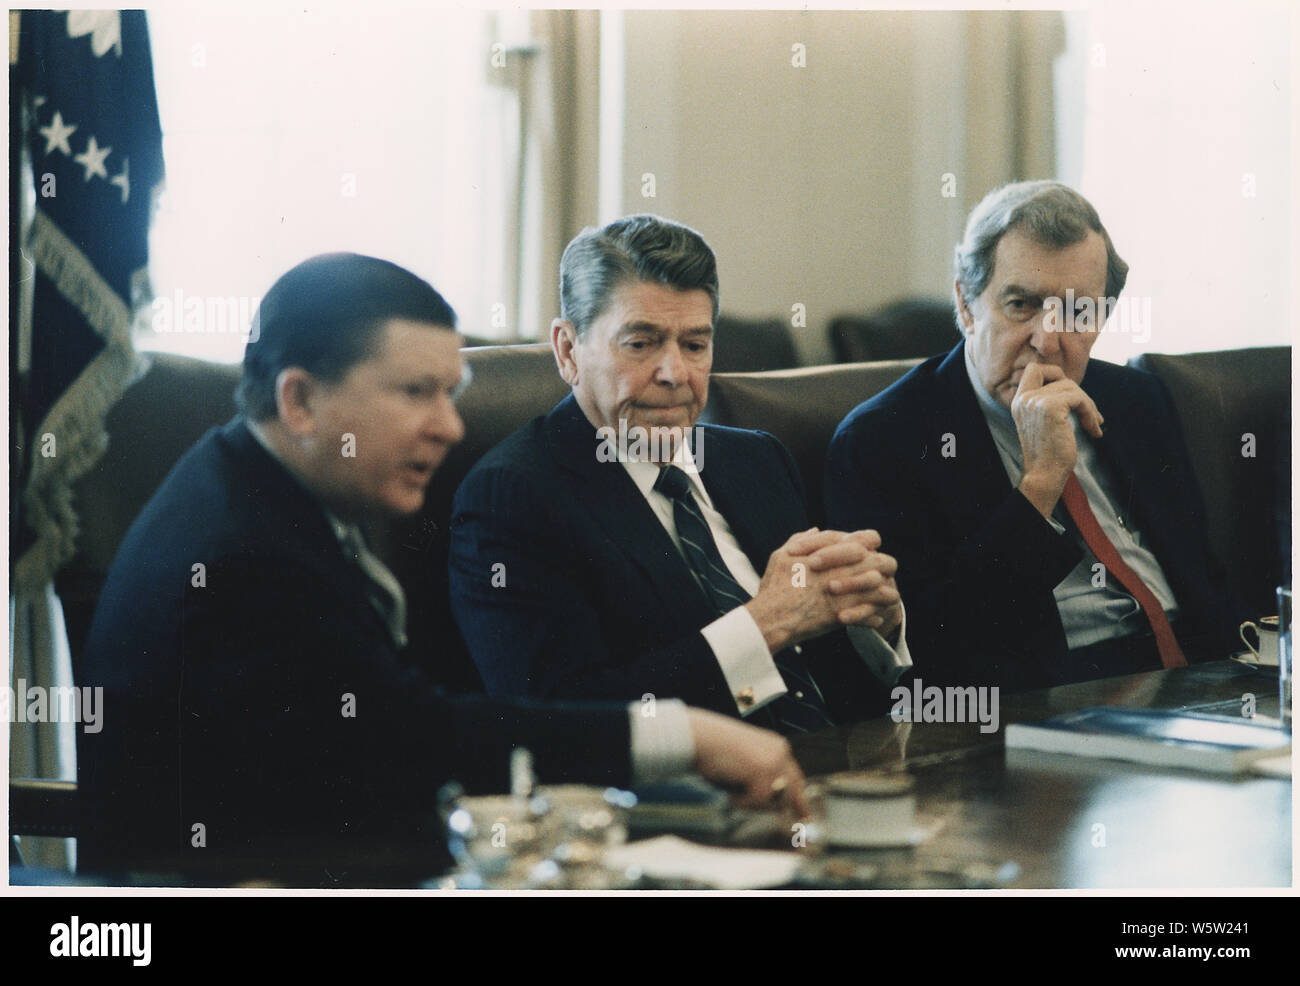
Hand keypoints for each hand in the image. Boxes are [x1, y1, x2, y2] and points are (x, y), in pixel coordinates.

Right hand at [686, 708, 808, 815]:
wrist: (698, 737)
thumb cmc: (714, 751)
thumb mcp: (746, 763)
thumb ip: (763, 777)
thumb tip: (775, 804)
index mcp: (777, 747)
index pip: (796, 778)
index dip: (799, 799)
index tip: (805, 817)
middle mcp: (781, 752)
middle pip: (791, 793)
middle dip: (778, 808)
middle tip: (773, 818)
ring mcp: (774, 761)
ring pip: (773, 801)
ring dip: (751, 802)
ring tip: (732, 788)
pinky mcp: (764, 771)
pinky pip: (757, 801)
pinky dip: (741, 801)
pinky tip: (729, 790)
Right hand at [744, 529, 900, 650]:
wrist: (772, 617)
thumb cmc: (774, 587)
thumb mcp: (781, 556)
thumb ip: (800, 540)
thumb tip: (815, 529)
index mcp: (828, 552)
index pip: (862, 539)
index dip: (865, 544)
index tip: (862, 553)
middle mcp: (840, 568)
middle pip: (877, 559)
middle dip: (879, 564)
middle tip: (875, 574)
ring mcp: (843, 591)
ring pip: (879, 584)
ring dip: (880, 589)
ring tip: (877, 596)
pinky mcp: (844, 613)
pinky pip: (871, 613)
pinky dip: (873, 616)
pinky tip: (871, 619)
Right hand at [1012, 361, 1103, 518]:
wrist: (1044, 475)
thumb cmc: (1049, 455)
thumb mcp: (1045, 424)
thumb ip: (1051, 404)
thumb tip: (1075, 389)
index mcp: (1019, 402)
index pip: (1034, 369)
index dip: (1055, 373)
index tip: (1070, 396)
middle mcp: (1023, 399)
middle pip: (1056, 374)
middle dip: (1076, 388)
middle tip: (1087, 410)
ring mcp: (1035, 401)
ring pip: (1072, 387)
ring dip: (1089, 406)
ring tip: (1093, 425)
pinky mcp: (1050, 407)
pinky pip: (1079, 398)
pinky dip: (1090, 412)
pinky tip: (1093, 430)